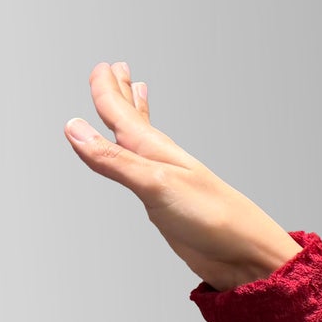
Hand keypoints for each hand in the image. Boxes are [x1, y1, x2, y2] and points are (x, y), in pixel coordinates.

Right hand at [64, 60, 302, 291]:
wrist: (248, 254)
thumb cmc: (213, 217)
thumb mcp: (156, 184)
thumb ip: (115, 159)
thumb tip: (73, 128)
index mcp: (156, 149)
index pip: (122, 113)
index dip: (108, 90)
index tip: (101, 67)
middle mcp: (160, 160)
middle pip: (133, 119)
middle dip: (121, 94)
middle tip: (115, 68)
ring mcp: (166, 180)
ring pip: (140, 140)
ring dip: (132, 117)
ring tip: (133, 95)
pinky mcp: (169, 203)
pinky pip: (145, 169)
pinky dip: (137, 153)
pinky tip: (141, 156)